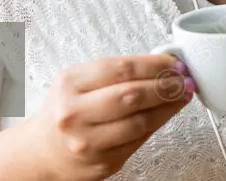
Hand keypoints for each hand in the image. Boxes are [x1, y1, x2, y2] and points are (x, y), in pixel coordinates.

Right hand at [28, 54, 195, 180]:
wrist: (43, 152)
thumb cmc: (67, 110)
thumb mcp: (78, 81)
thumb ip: (114, 72)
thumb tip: (161, 64)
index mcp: (70, 84)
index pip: (121, 68)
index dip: (153, 64)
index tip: (173, 62)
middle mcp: (75, 113)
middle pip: (132, 95)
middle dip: (165, 85)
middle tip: (183, 79)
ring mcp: (89, 142)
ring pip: (140, 121)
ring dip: (168, 106)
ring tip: (181, 95)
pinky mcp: (103, 163)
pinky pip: (139, 140)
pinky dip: (157, 124)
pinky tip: (167, 113)